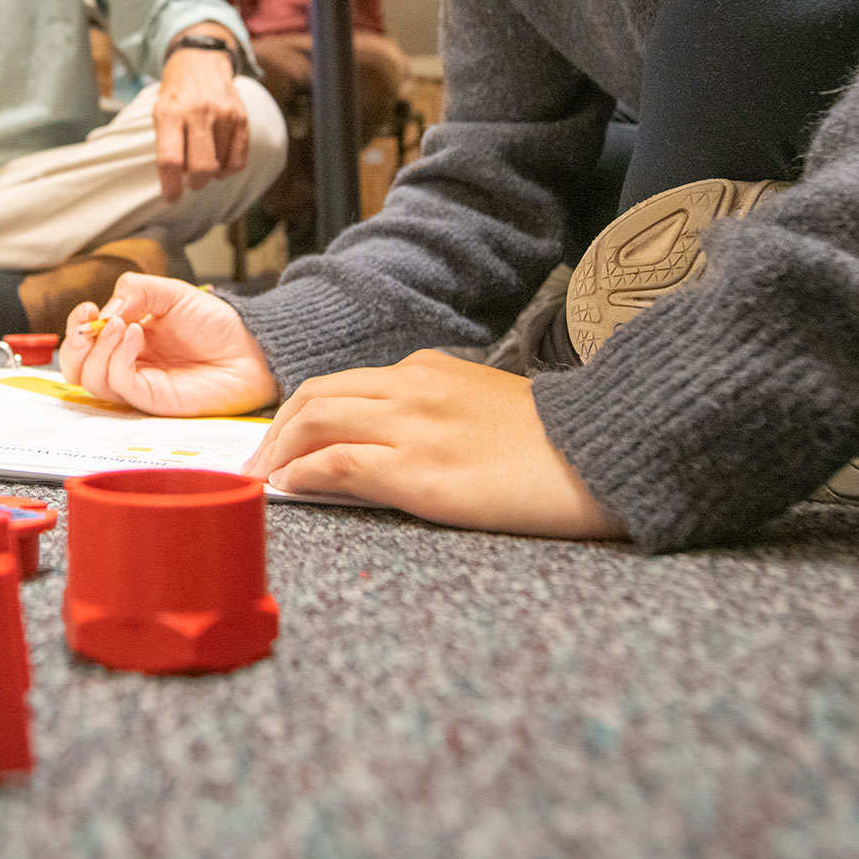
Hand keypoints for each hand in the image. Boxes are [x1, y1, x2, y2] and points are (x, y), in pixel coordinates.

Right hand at [59, 274, 276, 417]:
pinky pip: (120, 385)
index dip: (76, 327)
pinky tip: (135, 334)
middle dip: (73, 344)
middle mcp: (126, 365)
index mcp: (124, 340)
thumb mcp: (169, 292)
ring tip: (122, 323)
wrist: (249, 347)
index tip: (88, 309)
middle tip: (90, 321)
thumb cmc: (214, 324)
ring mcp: (137, 384)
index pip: (82, 343)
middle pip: (75, 369)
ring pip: (91, 380)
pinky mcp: (152, 399)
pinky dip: (118, 358)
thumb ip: (134, 291)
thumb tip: (105, 311)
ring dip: (98, 348)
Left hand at [153, 31, 250, 202]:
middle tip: (191, 182)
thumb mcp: (160, 112)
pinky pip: (239, 160)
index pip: (170, 160)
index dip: (171, 187)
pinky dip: (229, 170)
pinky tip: (221, 162)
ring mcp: (223, 114)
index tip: (172, 198)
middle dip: (195, 183)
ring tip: (204, 162)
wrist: (201, 60)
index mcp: (171, 113)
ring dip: (212, 174)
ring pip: (221, 166)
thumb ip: (166, 144)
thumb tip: (175, 182)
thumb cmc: (176, 93)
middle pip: (201, 167)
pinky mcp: (241, 117)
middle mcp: (198, 112)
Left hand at [242, 351, 624, 539]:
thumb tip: (390, 443)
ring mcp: (415, 425)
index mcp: (428, 369)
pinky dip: (304, 473)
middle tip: (254, 465)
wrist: (605, 452)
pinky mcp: (421, 470)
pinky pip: (340, 462)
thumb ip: (435, 412)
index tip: (280, 443)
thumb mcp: (484, 408)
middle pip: (316, 395)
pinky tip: (289, 489)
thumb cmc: (556, 444)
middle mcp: (413, 386)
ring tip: (260, 481)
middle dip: (274, 431)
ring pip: (316, 419)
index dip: (301, 414)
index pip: (343, 384)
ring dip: (277, 452)